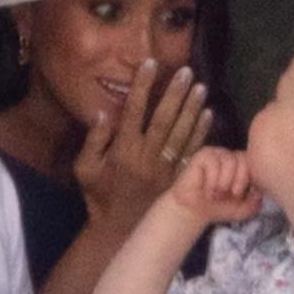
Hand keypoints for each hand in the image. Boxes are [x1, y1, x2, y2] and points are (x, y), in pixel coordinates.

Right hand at [75, 59, 212, 232]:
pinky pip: (192, 152)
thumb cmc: (99, 195)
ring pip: (181, 133)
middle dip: (175, 94)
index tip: (150, 64)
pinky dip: (202, 133)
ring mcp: (165, 167)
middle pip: (163, 119)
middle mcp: (146, 156)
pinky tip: (209, 114)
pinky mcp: (178, 177)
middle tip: (186, 71)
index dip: (143, 87)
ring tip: (201, 87)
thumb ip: (94, 140)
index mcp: (123, 150)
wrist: (120, 229)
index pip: (134, 111)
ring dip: (192, 109)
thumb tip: (102, 111)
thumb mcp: (84, 169)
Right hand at [169, 147, 261, 224]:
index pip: (253, 163)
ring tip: (217, 195)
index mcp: (243, 165)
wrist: (195, 211)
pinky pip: (213, 163)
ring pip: (229, 161)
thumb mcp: (243, 210)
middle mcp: (231, 157)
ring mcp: (217, 154)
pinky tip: (207, 191)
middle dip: (239, 181)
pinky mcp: (203, 155)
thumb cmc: (219, 207)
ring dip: (224, 183)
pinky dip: (212, 181)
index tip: (241, 196)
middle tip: (230, 195)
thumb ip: (255, 203)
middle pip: (244, 160)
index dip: (249, 180)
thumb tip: (260, 192)